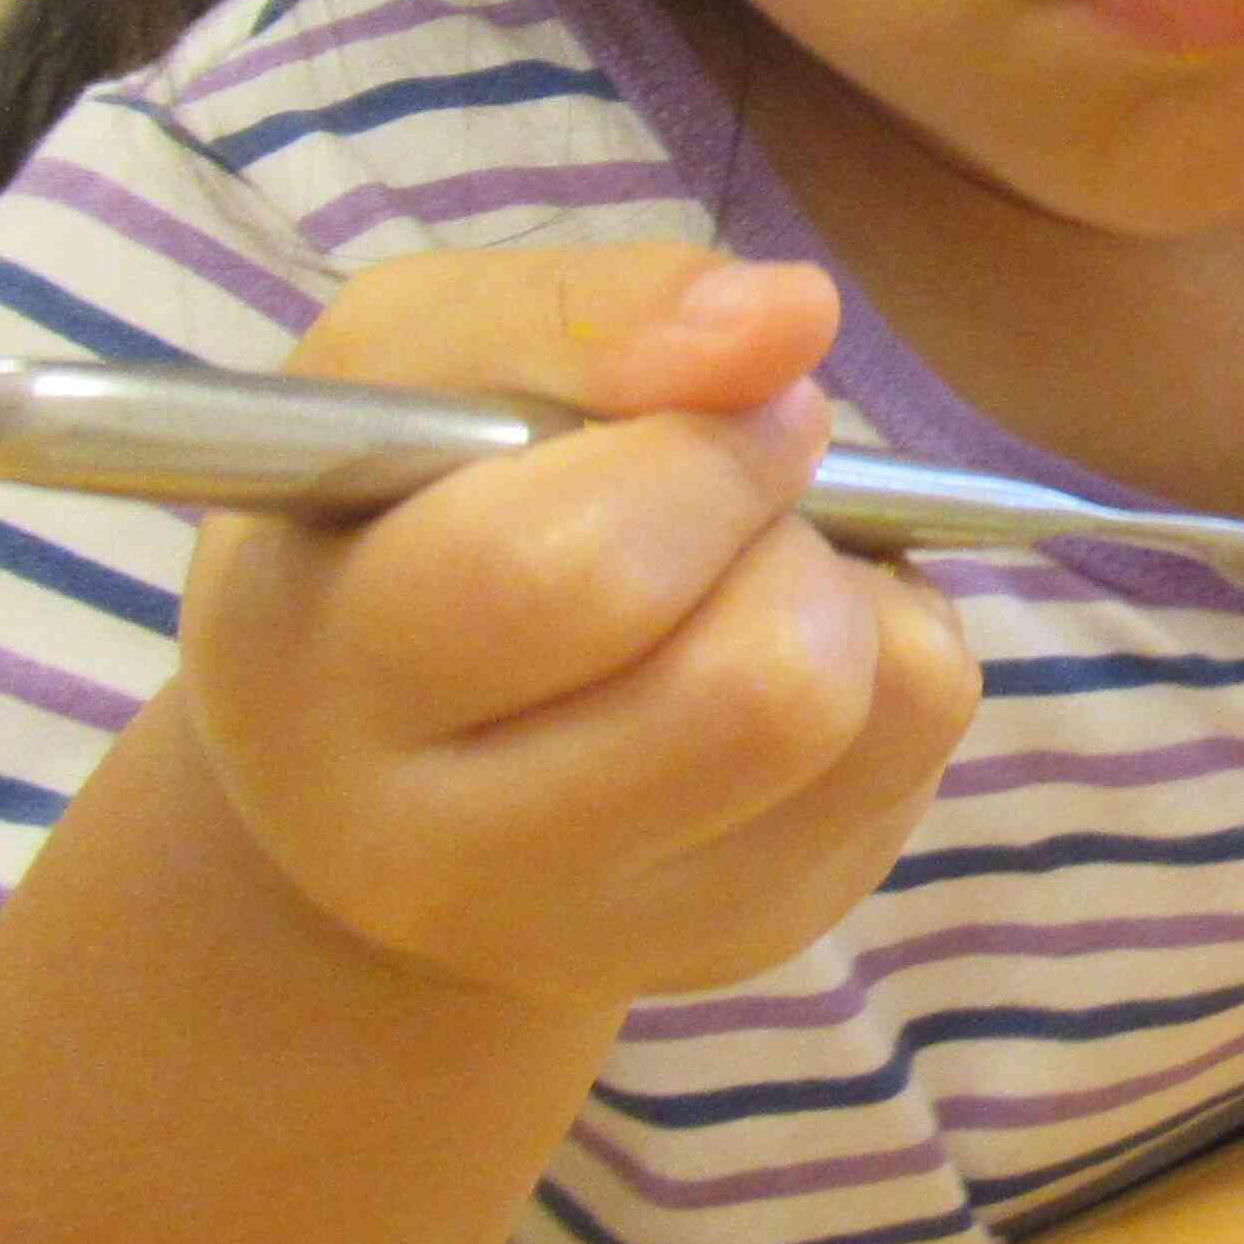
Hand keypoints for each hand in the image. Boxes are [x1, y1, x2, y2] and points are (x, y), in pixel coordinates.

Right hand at [169, 248, 980, 1013]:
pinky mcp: (748, 928)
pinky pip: (916, 738)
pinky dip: (891, 638)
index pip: (561, 574)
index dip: (695, 450)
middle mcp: (446, 857)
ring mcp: (614, 924)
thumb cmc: (394, 516)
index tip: (718, 381)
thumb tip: (790, 317)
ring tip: (746, 557)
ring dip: (848, 578)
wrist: (382, 756)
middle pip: (752, 686)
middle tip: (747, 462)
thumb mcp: (413, 363)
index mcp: (327, 686)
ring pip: (862, 707)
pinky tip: (780, 630)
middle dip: (785, 521)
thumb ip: (581, 314)